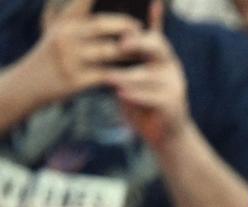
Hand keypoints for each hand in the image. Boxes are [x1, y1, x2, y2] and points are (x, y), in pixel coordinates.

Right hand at [15, 0, 143, 106]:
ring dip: (131, 51)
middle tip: (141, 28)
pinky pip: (108, 74)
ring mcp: (69, 58)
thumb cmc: (52, 55)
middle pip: (102, 25)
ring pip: (109, 51)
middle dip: (125, 25)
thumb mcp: (58, 32)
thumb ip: (79, 20)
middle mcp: (64, 36)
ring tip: (145, 51)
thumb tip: (112, 13)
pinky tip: (136, 73)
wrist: (28, 84)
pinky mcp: (75, 79)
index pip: (83, 2)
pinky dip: (124, 73)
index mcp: (63, 23)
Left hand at [105, 1, 192, 151]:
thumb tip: (104, 42)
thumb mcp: (132, 78)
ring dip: (126, 76)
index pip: (154, 36)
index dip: (136, 33)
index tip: (119, 33)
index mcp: (162, 58)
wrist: (165, 134)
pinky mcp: (173, 104)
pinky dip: (135, 95)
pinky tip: (121, 94)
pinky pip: (152, 96)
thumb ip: (125, 63)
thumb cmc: (143, 102)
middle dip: (138, 43)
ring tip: (108, 77)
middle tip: (120, 45)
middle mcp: (171, 68)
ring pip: (149, 75)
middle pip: (158, 46)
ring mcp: (174, 86)